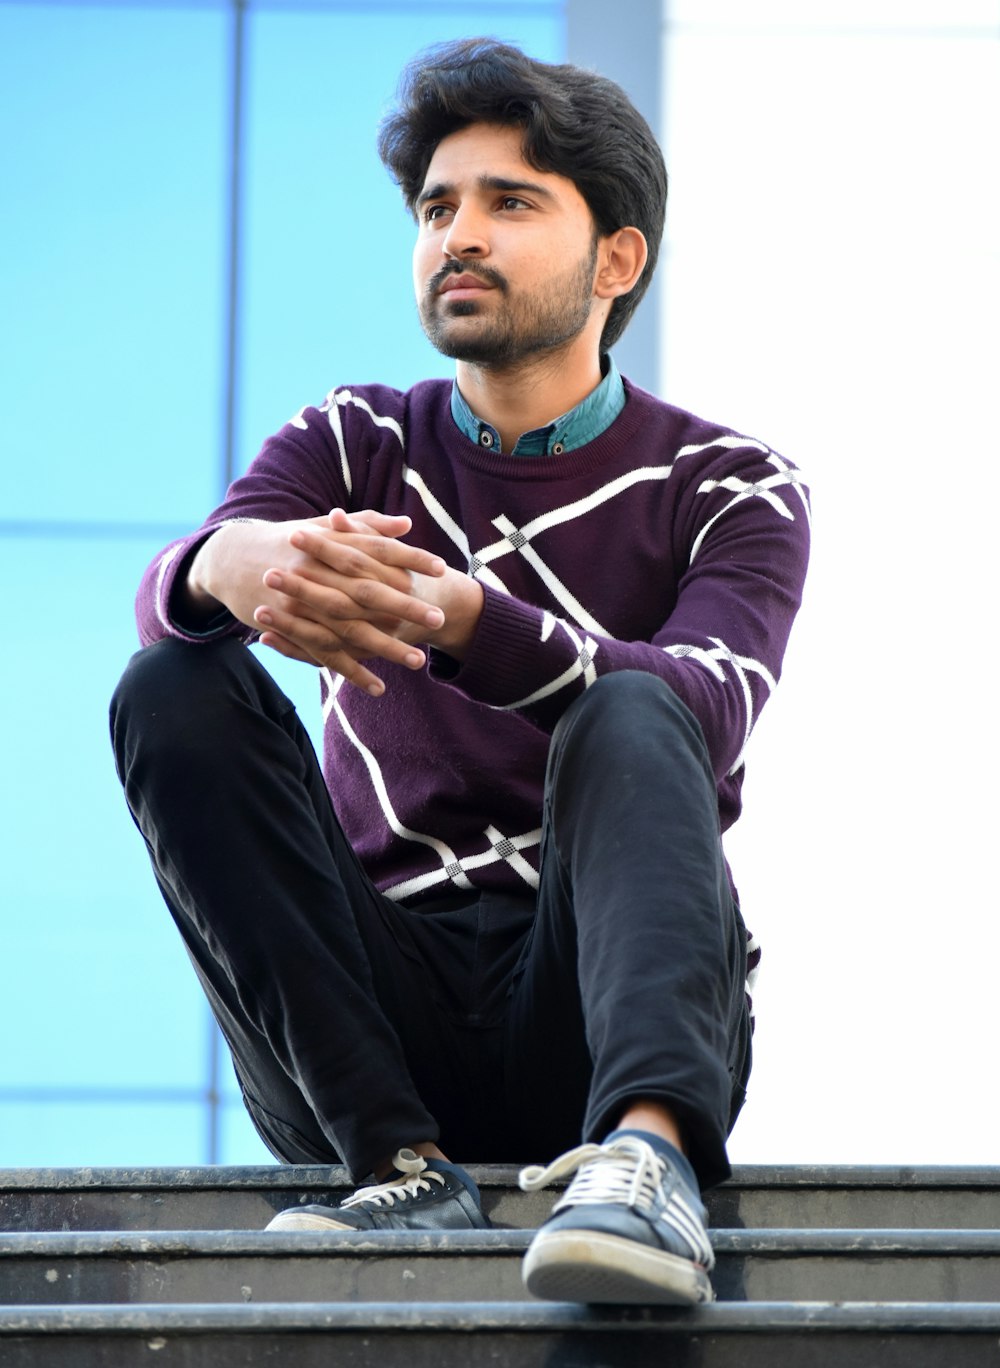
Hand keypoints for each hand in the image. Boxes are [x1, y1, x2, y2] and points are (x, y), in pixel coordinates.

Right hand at [185, 512, 447, 694]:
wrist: (232, 558)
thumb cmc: (289, 540)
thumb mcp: (325, 527)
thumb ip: (367, 526)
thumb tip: (406, 525)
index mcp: (330, 544)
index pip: (377, 549)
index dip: (410, 558)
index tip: (441, 567)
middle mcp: (318, 572)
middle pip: (368, 591)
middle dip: (404, 606)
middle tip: (437, 619)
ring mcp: (303, 603)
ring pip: (349, 628)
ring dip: (384, 647)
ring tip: (417, 661)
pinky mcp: (292, 627)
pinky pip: (325, 654)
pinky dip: (352, 671)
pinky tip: (378, 687)